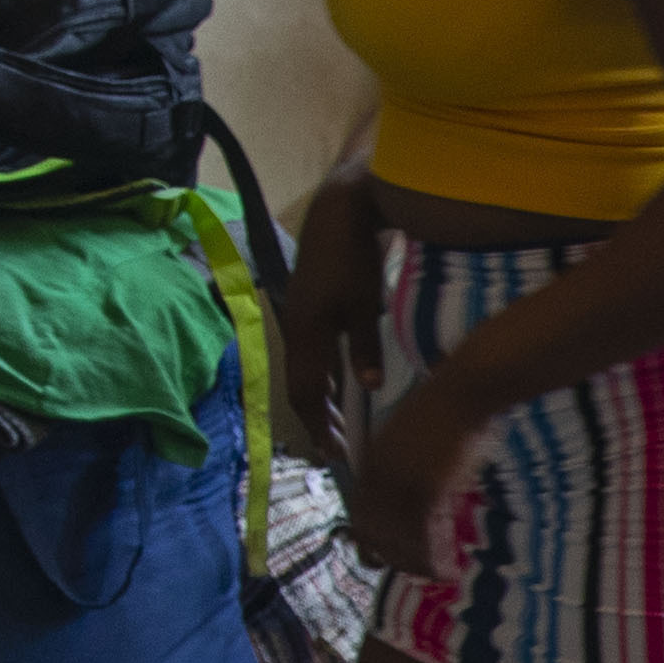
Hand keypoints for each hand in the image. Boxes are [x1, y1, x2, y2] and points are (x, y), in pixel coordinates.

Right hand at [272, 237, 374, 473]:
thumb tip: (368, 388)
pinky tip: (335, 387)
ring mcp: (299, 317)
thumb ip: (364, 348)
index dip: (318, 424)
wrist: (340, 210)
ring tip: (337, 425)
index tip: (335, 452)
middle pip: (301, 386)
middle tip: (337, 448)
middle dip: (318, 419)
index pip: (305, 392)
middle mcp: (295, 328)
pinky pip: (311, 353)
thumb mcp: (363, 304)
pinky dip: (322, 376)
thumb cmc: (353, 256)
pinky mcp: (308, 306)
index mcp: (304, 331)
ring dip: (320, 399)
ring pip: (306, 370)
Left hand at [341, 372, 495, 576]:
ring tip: (434, 575)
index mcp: (370, 461)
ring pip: (399, 538)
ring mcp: (401, 483)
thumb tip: (405, 490)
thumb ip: (398, 463)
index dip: (371, 539)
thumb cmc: (443, 408)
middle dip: (392, 557)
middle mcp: (378, 476)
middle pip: (374, 532)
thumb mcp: (406, 436)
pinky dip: (433, 558)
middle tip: (413, 571)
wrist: (462, 390)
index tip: (385, 555)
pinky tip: (446, 569)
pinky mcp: (426, 489)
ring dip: (416, 563)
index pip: (359, 513)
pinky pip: (424, 535)